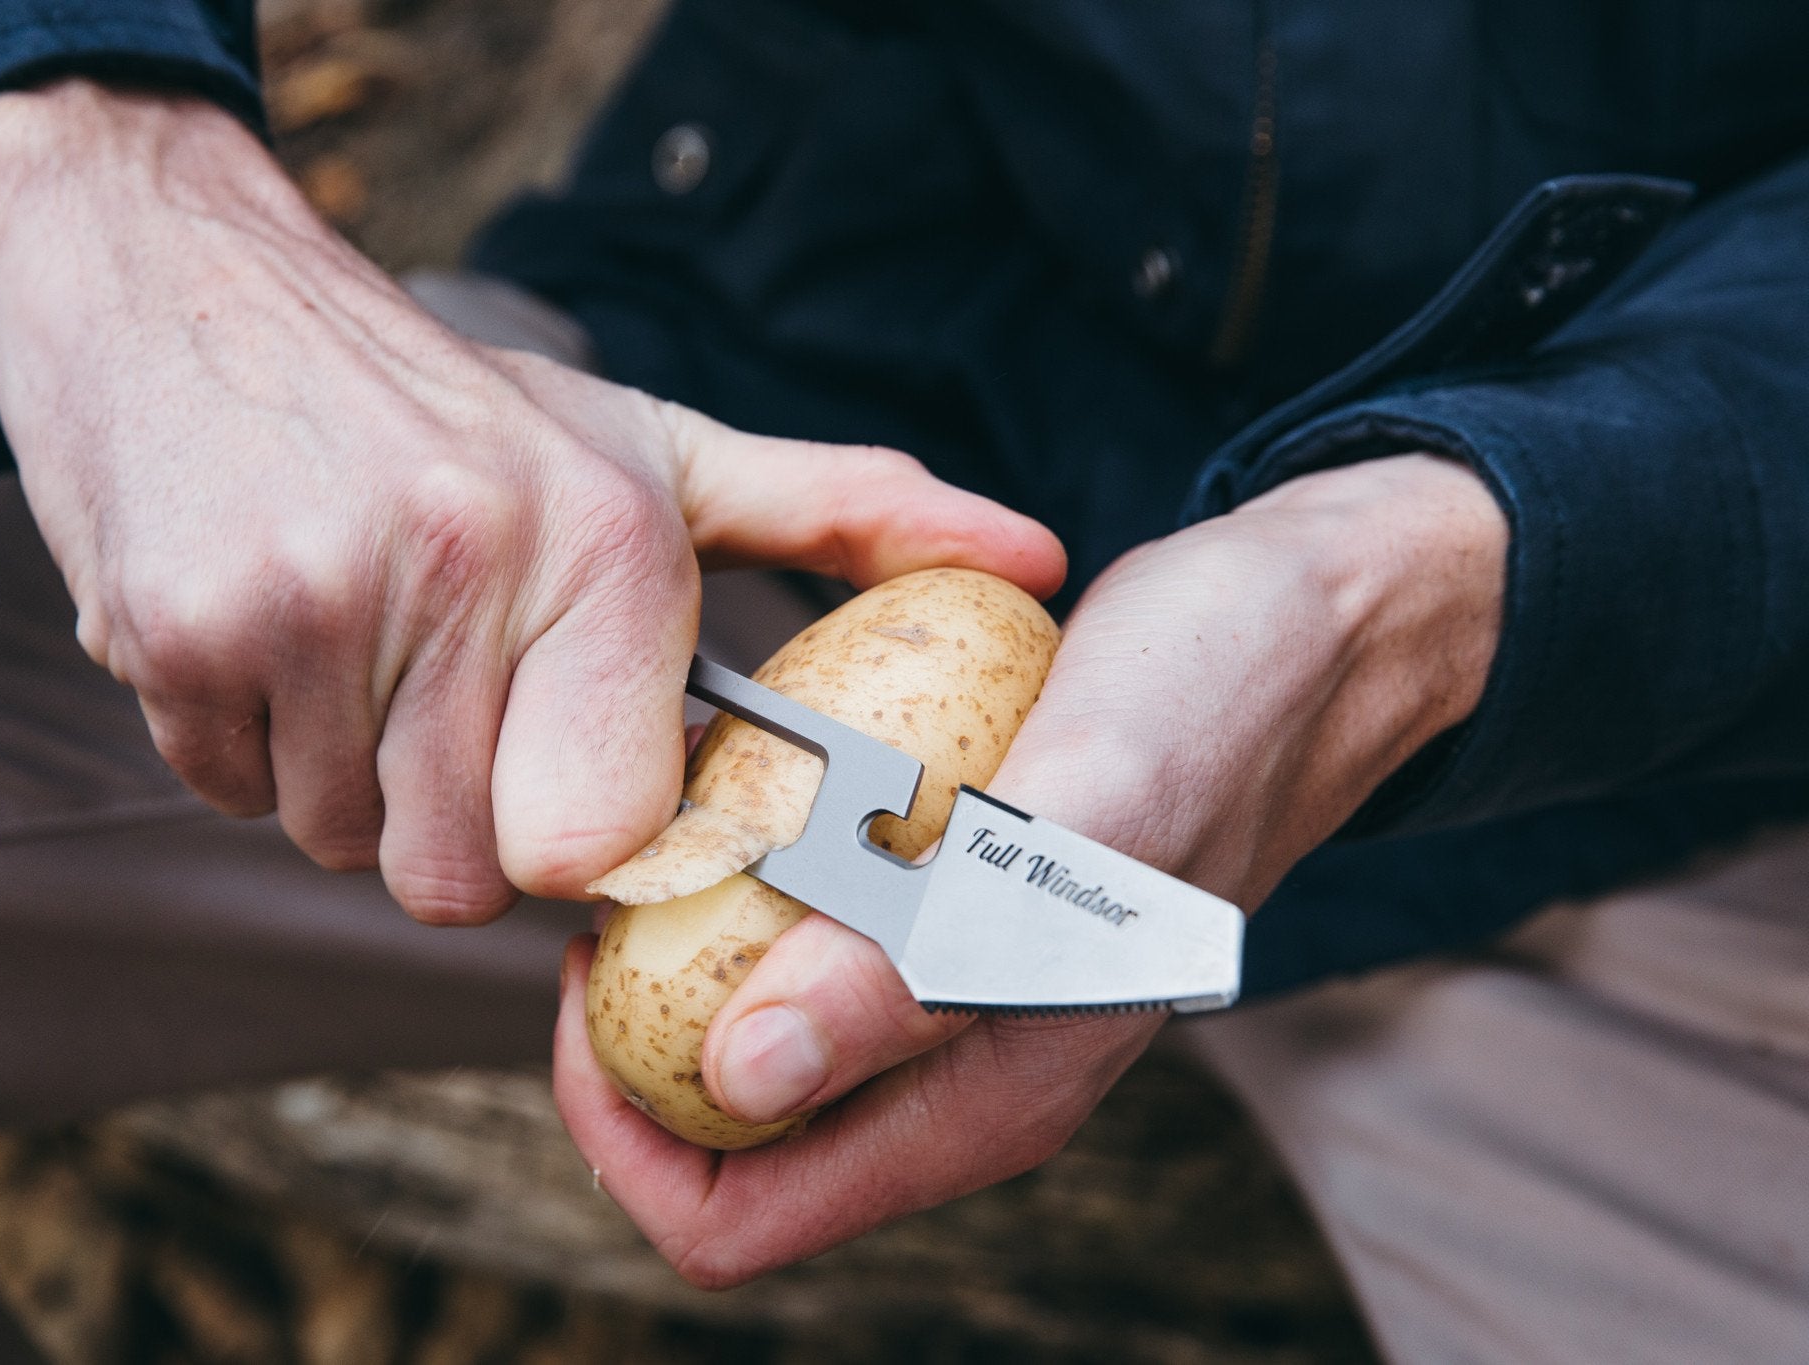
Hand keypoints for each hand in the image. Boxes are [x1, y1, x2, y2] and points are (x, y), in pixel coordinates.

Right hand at [0, 81, 1065, 918]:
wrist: (185, 278)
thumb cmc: (446, 404)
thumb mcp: (651, 445)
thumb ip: (841, 514)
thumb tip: (1031, 556)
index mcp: (606, 542)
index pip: (606, 840)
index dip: (581, 841)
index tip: (561, 778)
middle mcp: (468, 567)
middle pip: (460, 875)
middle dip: (450, 818)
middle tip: (439, 696)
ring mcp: (311, 598)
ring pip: (339, 841)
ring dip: (343, 777)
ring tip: (352, 638)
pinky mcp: (175, 625)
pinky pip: (227, 791)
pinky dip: (240, 740)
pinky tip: (262, 622)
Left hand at [553, 453, 1507, 1283]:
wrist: (1301, 622)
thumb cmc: (1215, 708)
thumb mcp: (1072, 823)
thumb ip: (920, 965)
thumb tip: (743, 1078)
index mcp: (987, 1097)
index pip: (732, 1217)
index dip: (623, 1128)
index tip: (593, 975)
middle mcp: (956, 1070)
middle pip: (721, 1137)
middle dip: (634, 1033)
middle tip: (615, 885)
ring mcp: (948, 993)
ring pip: (750, 1028)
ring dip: (685, 946)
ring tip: (674, 822)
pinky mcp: (945, 909)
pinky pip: (800, 932)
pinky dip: (746, 872)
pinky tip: (741, 775)